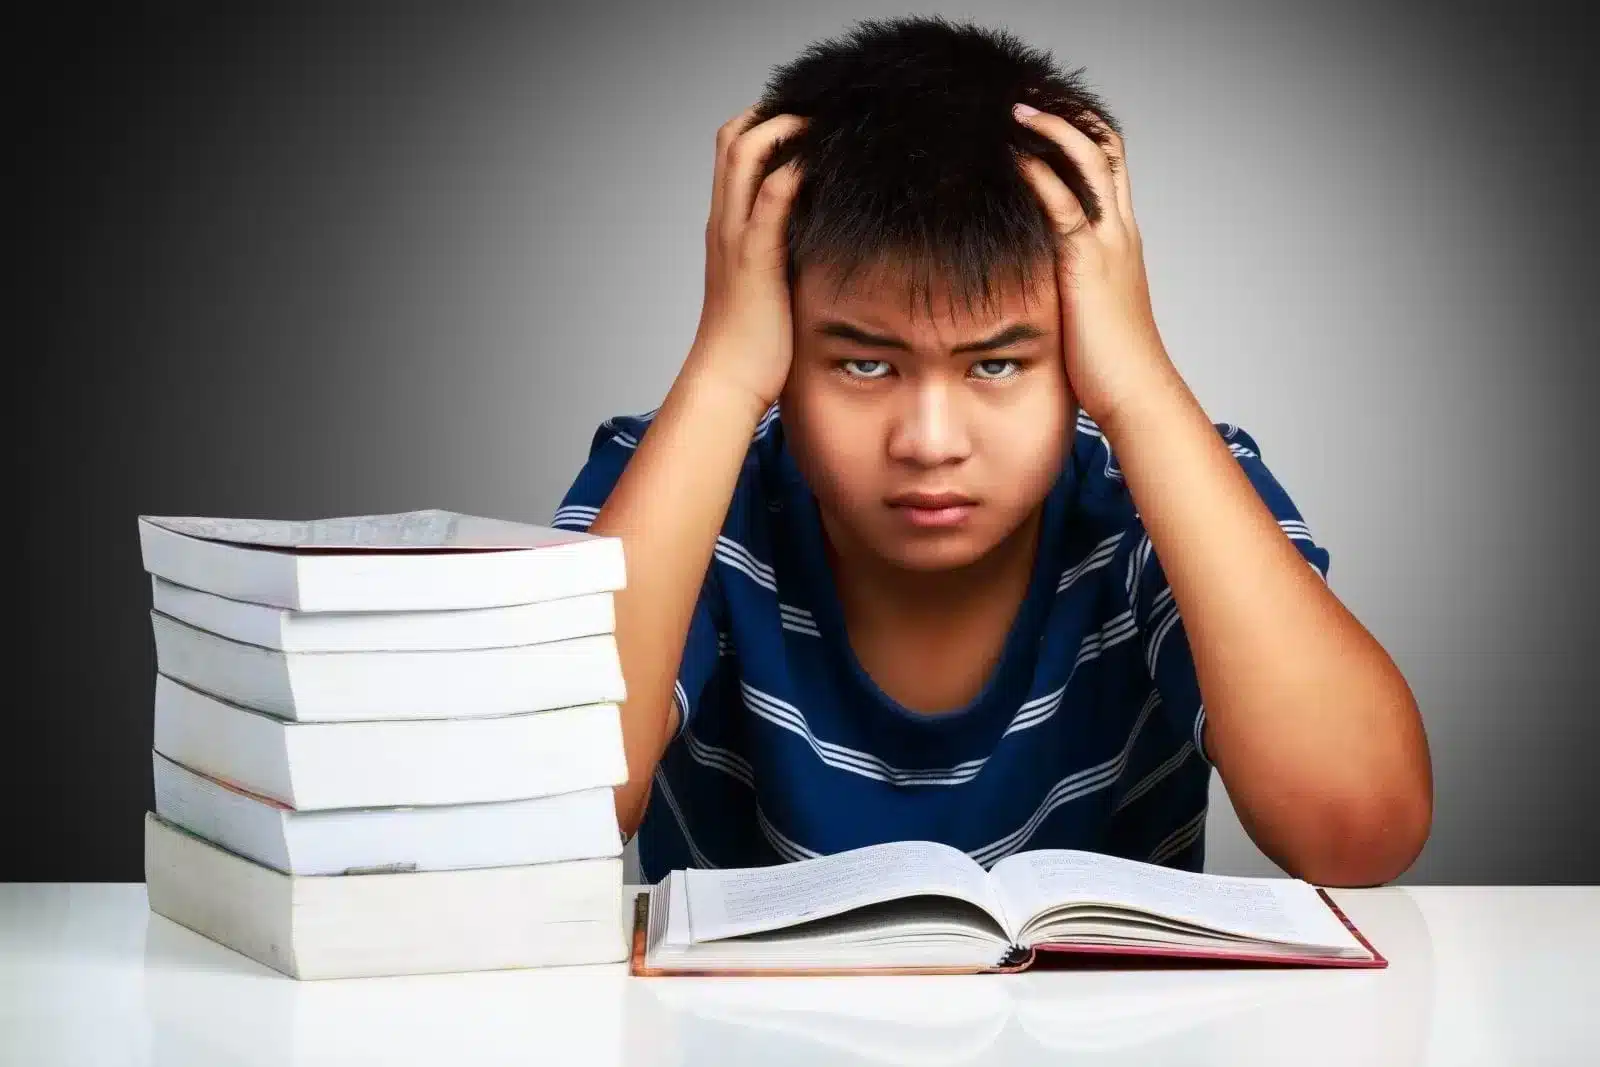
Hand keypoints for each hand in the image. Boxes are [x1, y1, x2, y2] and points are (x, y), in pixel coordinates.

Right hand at [687, 105, 808, 411]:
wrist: (727, 381)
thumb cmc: (752, 345)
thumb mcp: (767, 286)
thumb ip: (783, 255)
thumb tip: (818, 239)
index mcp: (727, 228)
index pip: (733, 152)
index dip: (763, 125)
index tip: (803, 120)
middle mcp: (725, 222)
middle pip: (734, 137)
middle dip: (774, 113)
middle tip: (817, 111)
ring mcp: (736, 235)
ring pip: (747, 153)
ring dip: (785, 128)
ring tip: (824, 123)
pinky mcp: (756, 256)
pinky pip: (773, 196)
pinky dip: (796, 169)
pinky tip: (826, 162)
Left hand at [1012, 104, 1177, 430]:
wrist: (1135, 392)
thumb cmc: (1108, 363)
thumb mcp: (1087, 310)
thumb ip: (1066, 283)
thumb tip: (1034, 280)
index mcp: (1120, 241)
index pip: (1108, 168)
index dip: (1080, 136)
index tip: (1043, 120)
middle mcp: (1119, 232)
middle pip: (1106, 149)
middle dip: (1068, 118)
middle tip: (1026, 100)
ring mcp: (1108, 244)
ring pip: (1089, 163)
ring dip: (1051, 131)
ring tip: (1015, 111)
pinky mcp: (1088, 263)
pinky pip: (1064, 203)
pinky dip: (1038, 174)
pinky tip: (1012, 158)